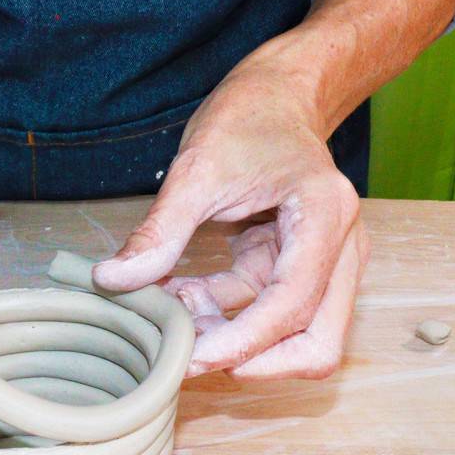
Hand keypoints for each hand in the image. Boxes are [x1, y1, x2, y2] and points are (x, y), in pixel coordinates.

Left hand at [93, 58, 368, 379]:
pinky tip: (181, 295)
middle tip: (188, 357)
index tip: (191, 358)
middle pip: (317, 343)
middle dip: (252, 360)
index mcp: (324, 217)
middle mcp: (341, 247)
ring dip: (233, 338)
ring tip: (176, 311)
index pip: (293, 305)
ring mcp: (327, 262)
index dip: (242, 342)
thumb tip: (113, 281)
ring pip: (295, 337)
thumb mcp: (196, 169)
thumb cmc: (249, 118)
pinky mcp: (301, 268)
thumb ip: (159, 231)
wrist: (278, 94)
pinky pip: (266, 314)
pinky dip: (225, 316)